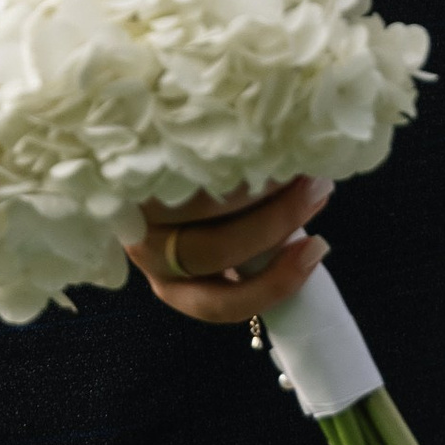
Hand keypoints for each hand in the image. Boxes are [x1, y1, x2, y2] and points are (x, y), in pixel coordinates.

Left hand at [127, 176, 332, 324]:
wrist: (140, 160)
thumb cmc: (203, 210)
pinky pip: (178, 166)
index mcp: (176, 287)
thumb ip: (263, 245)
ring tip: (293, 159)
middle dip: (276, 223)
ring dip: (256, 185)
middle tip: (317, 189)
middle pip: (214, 251)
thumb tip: (318, 217)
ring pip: (199, 207)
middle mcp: (149, 255)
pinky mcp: (127, 171)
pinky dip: (224, 156)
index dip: (273, 285)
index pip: (220, 305)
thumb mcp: (230, 239)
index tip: (318, 249)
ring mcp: (133, 215)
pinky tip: (256, 140)